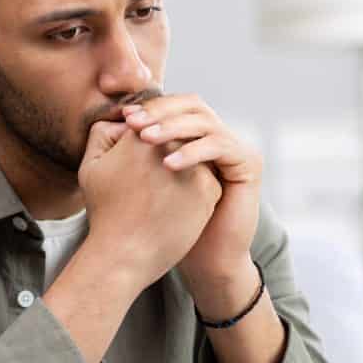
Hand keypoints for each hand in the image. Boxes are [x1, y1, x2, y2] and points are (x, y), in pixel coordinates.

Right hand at [79, 117, 221, 287]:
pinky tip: (176, 207)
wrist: (126, 254)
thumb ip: (103, 132)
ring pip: (194, 158)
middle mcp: (173, 145)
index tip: (139, 164)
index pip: (154, 122)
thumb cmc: (106, 213)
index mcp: (143, 134)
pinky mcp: (210, 188)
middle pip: (175, 139)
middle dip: (166, 154)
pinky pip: (206, 180)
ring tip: (163, 194)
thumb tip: (127, 118)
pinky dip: (194, 190)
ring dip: (185, 169)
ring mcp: (195, 166)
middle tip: (151, 182)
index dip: (145, 141)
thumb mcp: (92, 165)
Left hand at [118, 94, 262, 287]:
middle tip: (134, 123)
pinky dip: (192, 151)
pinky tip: (168, 165)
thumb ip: (136, 151)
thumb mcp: (149, 181)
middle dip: (161, 111)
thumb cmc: (172, 224)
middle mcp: (219, 137)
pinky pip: (220, 146)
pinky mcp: (248, 163)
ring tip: (145, 139)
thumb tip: (114, 120)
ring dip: (173, 128)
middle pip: (193, 104)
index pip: (176, 106)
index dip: (151, 107)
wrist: (206, 258)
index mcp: (197, 137)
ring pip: (205, 122)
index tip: (124, 116)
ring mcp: (236, 148)